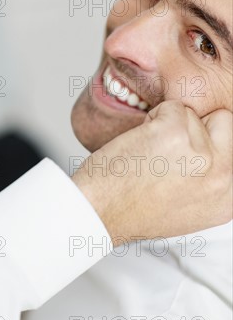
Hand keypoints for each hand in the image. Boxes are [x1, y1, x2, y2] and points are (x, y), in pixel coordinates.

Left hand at [72, 100, 231, 245]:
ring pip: (193, 113)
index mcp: (228, 198)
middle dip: (195, 126)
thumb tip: (215, 147)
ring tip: (149, 154)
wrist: (100, 212)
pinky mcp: (175, 133)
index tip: (187, 148)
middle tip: (167, 150)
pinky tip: (140, 144)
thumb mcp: (189, 205)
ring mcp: (202, 155)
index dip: (207, 140)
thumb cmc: (132, 209)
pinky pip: (171, 107)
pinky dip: (152, 118)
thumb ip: (209, 178)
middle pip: (225, 121)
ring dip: (168, 125)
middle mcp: (222, 178)